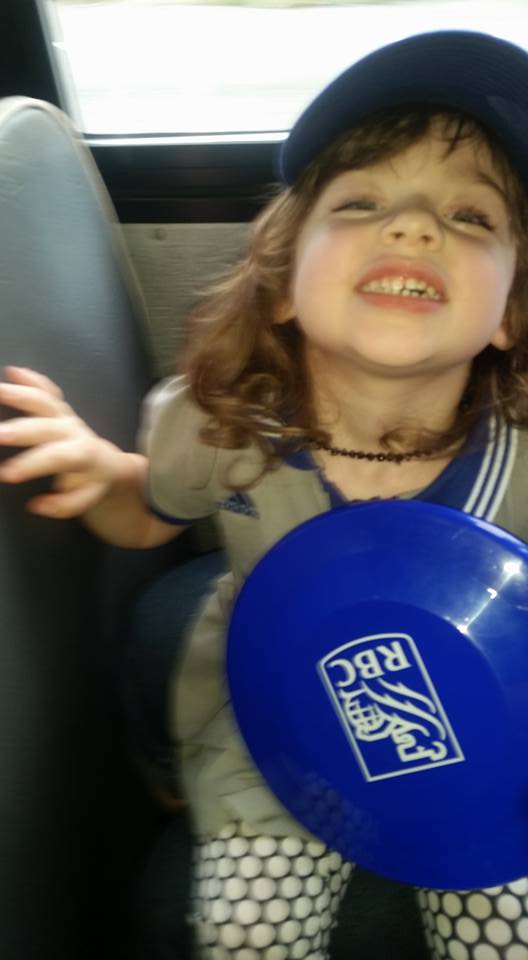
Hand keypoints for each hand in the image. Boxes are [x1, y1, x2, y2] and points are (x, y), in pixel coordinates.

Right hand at [0, 366, 127, 517]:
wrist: (110, 462)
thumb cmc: (94, 482)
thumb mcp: (85, 499)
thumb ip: (64, 505)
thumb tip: (37, 504)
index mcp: (83, 454)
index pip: (57, 457)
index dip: (32, 464)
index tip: (7, 474)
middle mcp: (74, 430)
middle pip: (46, 426)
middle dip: (20, 430)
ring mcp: (67, 416)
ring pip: (45, 401)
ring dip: (20, 394)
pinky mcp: (60, 408)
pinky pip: (48, 390)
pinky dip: (32, 379)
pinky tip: (14, 371)